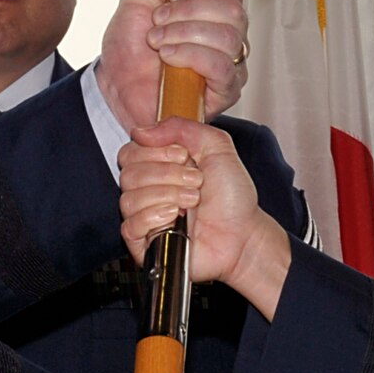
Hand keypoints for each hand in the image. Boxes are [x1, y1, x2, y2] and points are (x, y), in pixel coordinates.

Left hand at [97, 0, 248, 130]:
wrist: (114, 84)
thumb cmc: (129, 45)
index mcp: (212, 8)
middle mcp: (228, 34)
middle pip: (232, 9)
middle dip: (186, 11)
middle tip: (158, 21)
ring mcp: (230, 63)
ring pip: (228, 36)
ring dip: (183, 33)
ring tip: (158, 42)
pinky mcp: (225, 90)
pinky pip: (223, 66)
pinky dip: (191, 55)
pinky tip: (168, 58)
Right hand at [120, 118, 292, 319]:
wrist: (244, 234)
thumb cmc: (232, 198)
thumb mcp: (216, 147)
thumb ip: (182, 128)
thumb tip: (141, 131)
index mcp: (159, 166)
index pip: (131, 151)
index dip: (156, 151)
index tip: (183, 156)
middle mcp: (149, 190)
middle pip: (129, 173)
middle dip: (166, 174)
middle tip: (195, 180)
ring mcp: (145, 217)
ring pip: (129, 199)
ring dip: (166, 195)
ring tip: (192, 200)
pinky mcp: (145, 244)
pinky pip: (130, 226)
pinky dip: (153, 217)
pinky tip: (175, 216)